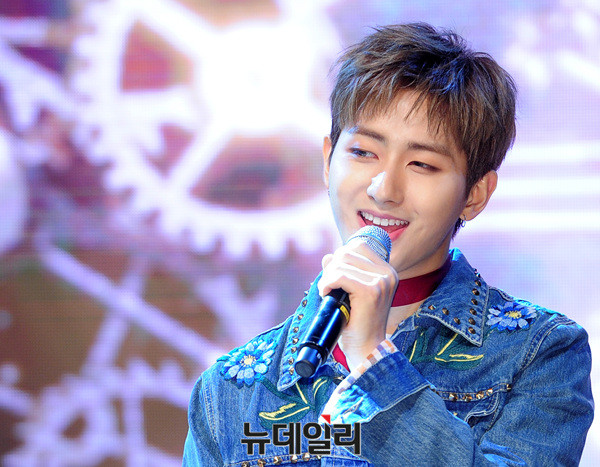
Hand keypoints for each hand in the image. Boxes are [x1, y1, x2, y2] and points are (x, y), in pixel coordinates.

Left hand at [318, 237, 397, 369]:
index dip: (340, 259)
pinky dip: (327, 284)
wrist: (366, 349)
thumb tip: (327, 256)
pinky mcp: (371, 291)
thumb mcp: (350, 292)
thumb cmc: (357, 322)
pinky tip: (327, 295)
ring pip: (341, 262)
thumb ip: (342, 271)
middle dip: (331, 268)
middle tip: (328, 288)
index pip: (358, 246)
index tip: (335, 279)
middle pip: (347, 252)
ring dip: (327, 277)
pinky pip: (340, 276)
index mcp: (387, 271)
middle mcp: (388, 273)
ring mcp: (381, 281)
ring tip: (328, 293)